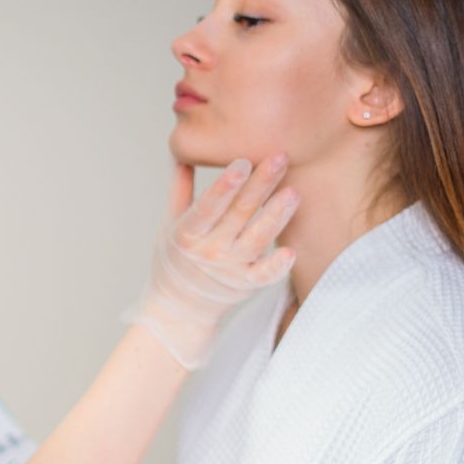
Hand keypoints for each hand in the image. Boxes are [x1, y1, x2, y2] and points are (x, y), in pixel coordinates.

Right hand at [125, 154, 297, 368]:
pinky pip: (263, 277)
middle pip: (238, 214)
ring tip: (293, 192)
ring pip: (256, 239)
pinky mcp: (245, 285)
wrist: (178, 309)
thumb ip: (179, 190)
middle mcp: (208, 250)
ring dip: (276, 216)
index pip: (207, 206)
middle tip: (280, 157)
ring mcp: (228, 269)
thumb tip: (182, 153)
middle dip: (260, 185)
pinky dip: (276, 267)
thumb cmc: (174, 261)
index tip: (242, 161)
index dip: (225, 185)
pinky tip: (290, 251)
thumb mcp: (170, 225)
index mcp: (188, 233)